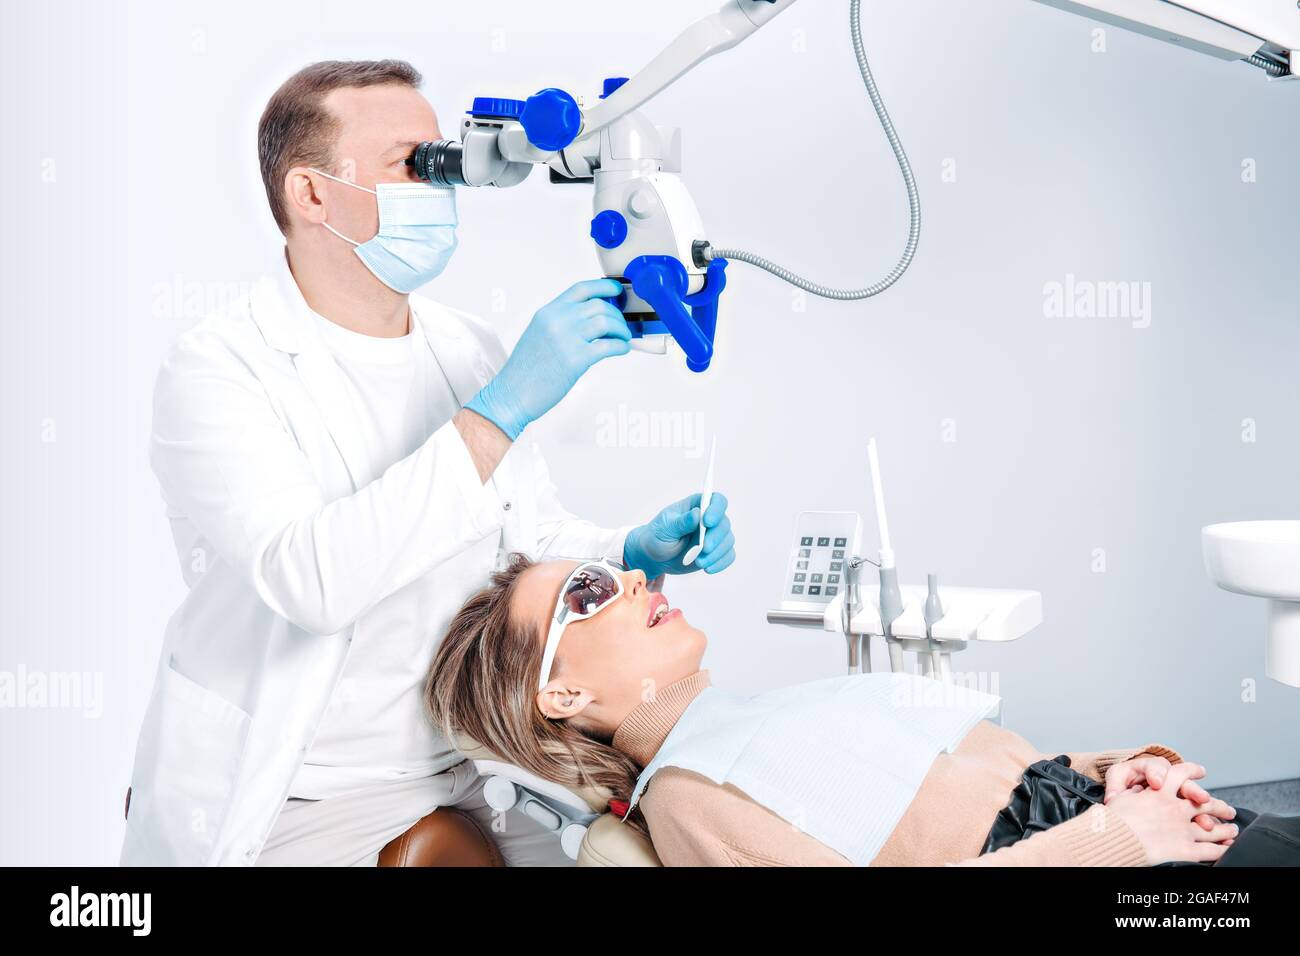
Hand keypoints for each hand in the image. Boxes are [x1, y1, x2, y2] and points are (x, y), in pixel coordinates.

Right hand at [465, 279, 630, 439]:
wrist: (512, 393)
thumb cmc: (524, 371)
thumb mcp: (538, 335)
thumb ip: (561, 324)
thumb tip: (589, 321)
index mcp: (548, 313)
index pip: (581, 289)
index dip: (604, 287)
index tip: (616, 290)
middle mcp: (558, 320)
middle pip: (599, 305)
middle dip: (616, 315)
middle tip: (621, 325)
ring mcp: (567, 338)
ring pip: (607, 322)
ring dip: (621, 330)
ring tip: (622, 338)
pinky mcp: (577, 358)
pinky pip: (609, 345)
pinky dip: (621, 346)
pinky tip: (621, 349)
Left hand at [623, 493, 734, 577]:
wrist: (655, 556)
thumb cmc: (658, 536)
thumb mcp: (665, 527)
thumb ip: (681, 522)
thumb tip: (696, 514)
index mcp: (697, 505)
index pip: (717, 500)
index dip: (716, 510)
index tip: (707, 522)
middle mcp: (710, 519)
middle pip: (724, 523)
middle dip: (716, 537)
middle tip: (704, 548)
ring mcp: (714, 536)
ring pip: (728, 541)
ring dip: (716, 553)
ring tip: (699, 562)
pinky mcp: (716, 552)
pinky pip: (727, 556)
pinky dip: (720, 563)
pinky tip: (708, 569)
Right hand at [1105, 762, 1238, 864]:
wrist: (1112, 839)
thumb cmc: (1113, 820)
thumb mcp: (1119, 797)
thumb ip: (1135, 792)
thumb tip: (1140, 789)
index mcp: (1159, 792)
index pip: (1180, 774)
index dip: (1192, 770)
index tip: (1201, 770)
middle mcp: (1174, 808)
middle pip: (1204, 802)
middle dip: (1219, 806)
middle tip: (1229, 810)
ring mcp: (1182, 828)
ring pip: (1211, 826)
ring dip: (1225, 829)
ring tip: (1233, 829)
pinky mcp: (1185, 849)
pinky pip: (1209, 850)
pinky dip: (1221, 849)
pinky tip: (1227, 849)